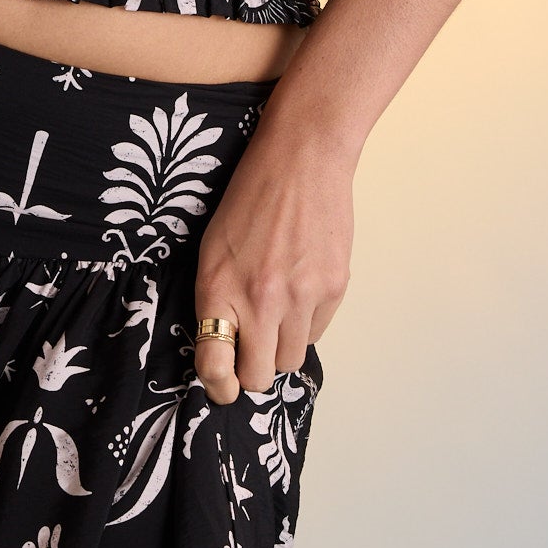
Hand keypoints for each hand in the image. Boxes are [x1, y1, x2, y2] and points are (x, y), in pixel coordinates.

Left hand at [192, 108, 356, 404]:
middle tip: (251, 354)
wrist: (302, 160)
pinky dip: (306, 324)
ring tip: (276, 314)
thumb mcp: (213, 249)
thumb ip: (217, 300)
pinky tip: (299, 291)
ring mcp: (302, 296)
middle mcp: (261, 299)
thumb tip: (227, 348)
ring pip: (291, 359)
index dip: (217, 386)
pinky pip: (317, 333)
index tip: (222, 387)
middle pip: (259, 376)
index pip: (214, 365)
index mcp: (220, 287)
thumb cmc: (250, 199)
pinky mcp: (334, 288)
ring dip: (281, 347)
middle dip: (252, 373)